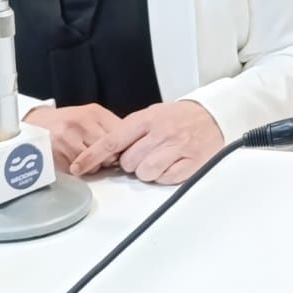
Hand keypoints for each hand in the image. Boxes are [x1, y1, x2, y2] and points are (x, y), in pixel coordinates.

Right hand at [22, 104, 122, 174]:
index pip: (121, 133)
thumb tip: (128, 148)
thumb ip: (108, 128)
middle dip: (110, 159)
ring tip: (87, 160)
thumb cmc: (67, 122)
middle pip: (110, 151)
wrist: (34, 123)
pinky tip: (75, 162)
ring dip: (94, 166)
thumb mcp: (89, 117)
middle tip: (105, 159)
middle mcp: (81, 123)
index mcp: (94, 112)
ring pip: (95, 163)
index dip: (124, 146)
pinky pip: (78, 170)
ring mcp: (67, 139)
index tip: (124, 151)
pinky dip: (80, 171)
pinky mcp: (56, 154)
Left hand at [72, 100, 222, 184]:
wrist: (213, 115)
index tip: (78, 167)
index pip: (112, 140)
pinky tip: (171, 164)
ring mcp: (177, 147)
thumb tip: (104, 152)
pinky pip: (165, 178)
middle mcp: (161, 132)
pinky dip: (164, 175)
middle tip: (143, 154)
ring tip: (158, 159)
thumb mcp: (152, 114)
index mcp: (147, 119)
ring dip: (147, 171)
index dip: (92, 156)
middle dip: (130, 163)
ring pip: (145, 172)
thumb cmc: (178, 118)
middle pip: (128, 162)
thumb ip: (129, 130)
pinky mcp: (191, 162)